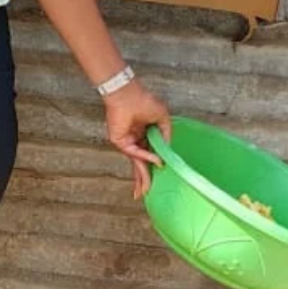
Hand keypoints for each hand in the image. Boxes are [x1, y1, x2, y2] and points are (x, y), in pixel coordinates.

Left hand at [104, 80, 171, 200]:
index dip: (154, 166)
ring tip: (144, 192)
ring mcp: (127, 143)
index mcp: (144, 136)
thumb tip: (167, 152)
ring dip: (141, 178)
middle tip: (146, 194)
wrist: (127, 94)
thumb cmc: (144, 101)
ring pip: (136, 164)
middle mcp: (135, 141)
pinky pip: (136, 153)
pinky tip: (157, 162)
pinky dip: (147, 157)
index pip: (149, 156)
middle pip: (140, 164)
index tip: (161, 176)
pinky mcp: (120, 142)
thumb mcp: (162, 118)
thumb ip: (166, 135)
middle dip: (144, 179)